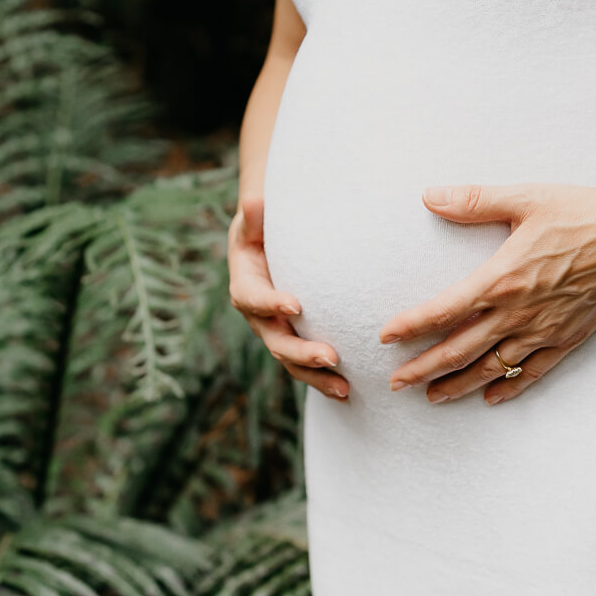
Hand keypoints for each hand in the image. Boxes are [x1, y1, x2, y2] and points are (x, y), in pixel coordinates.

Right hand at [228, 195, 348, 400]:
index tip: (294, 305)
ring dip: (316, 376)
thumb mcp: (256, 221)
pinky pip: (306, 366)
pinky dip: (325, 380)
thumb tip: (254, 202)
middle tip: (331, 356)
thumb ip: (255, 217)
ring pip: (292, 361)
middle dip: (301, 352)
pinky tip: (350, 393)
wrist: (269, 247)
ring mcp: (276, 332)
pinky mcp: (295, 340)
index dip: (270, 303)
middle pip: (275, 340)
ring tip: (345, 388)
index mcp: (245, 285)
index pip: (253, 298)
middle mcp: (259, 316)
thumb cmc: (264, 230)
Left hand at [377, 176, 595, 404]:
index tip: (386, 337)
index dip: (410, 326)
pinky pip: (533, 372)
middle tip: (395, 383)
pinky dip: (509, 387)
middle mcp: (518, 312)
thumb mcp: (525, 198)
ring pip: (491, 368)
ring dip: (457, 385)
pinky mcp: (569, 338)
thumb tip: (430, 196)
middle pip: (459, 349)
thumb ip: (474, 200)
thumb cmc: (582, 212)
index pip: (443, 310)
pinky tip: (491, 397)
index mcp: (501, 279)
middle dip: (423, 369)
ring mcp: (544, 330)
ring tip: (432, 397)